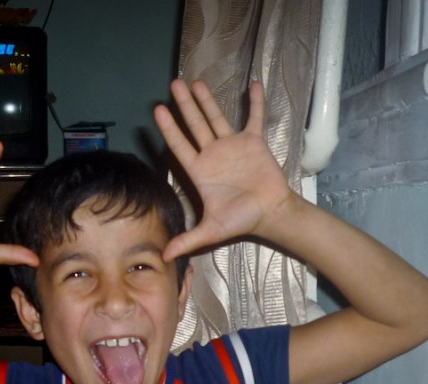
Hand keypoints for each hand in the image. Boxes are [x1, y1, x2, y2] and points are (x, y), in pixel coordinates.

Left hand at [154, 79, 296, 260]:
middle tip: (173, 84)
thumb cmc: (241, 220)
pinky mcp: (253, 142)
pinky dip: (255, 102)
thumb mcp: (211, 231)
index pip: (179, 145)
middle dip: (184, 106)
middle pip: (195, 125)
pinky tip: (252, 84)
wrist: (270, 214)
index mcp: (200, 171)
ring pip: (217, 117)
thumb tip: (164, 257)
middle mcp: (212, 154)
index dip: (168, 128)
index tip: (157, 110)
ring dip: (208, 100)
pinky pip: (254, 118)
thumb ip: (187, 240)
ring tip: (196, 82)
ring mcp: (232, 146)